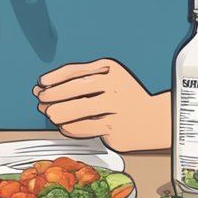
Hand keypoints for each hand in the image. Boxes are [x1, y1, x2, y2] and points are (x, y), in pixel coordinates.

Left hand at [32, 58, 170, 152]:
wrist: (155, 119)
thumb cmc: (126, 97)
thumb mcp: (109, 79)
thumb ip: (81, 79)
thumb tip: (45, 87)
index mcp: (110, 70)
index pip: (75, 71)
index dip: (54, 77)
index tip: (42, 83)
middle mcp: (114, 86)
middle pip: (75, 89)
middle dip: (53, 95)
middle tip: (42, 101)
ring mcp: (115, 108)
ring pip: (79, 109)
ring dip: (60, 113)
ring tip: (51, 115)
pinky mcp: (115, 128)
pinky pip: (86, 128)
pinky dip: (71, 128)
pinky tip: (65, 126)